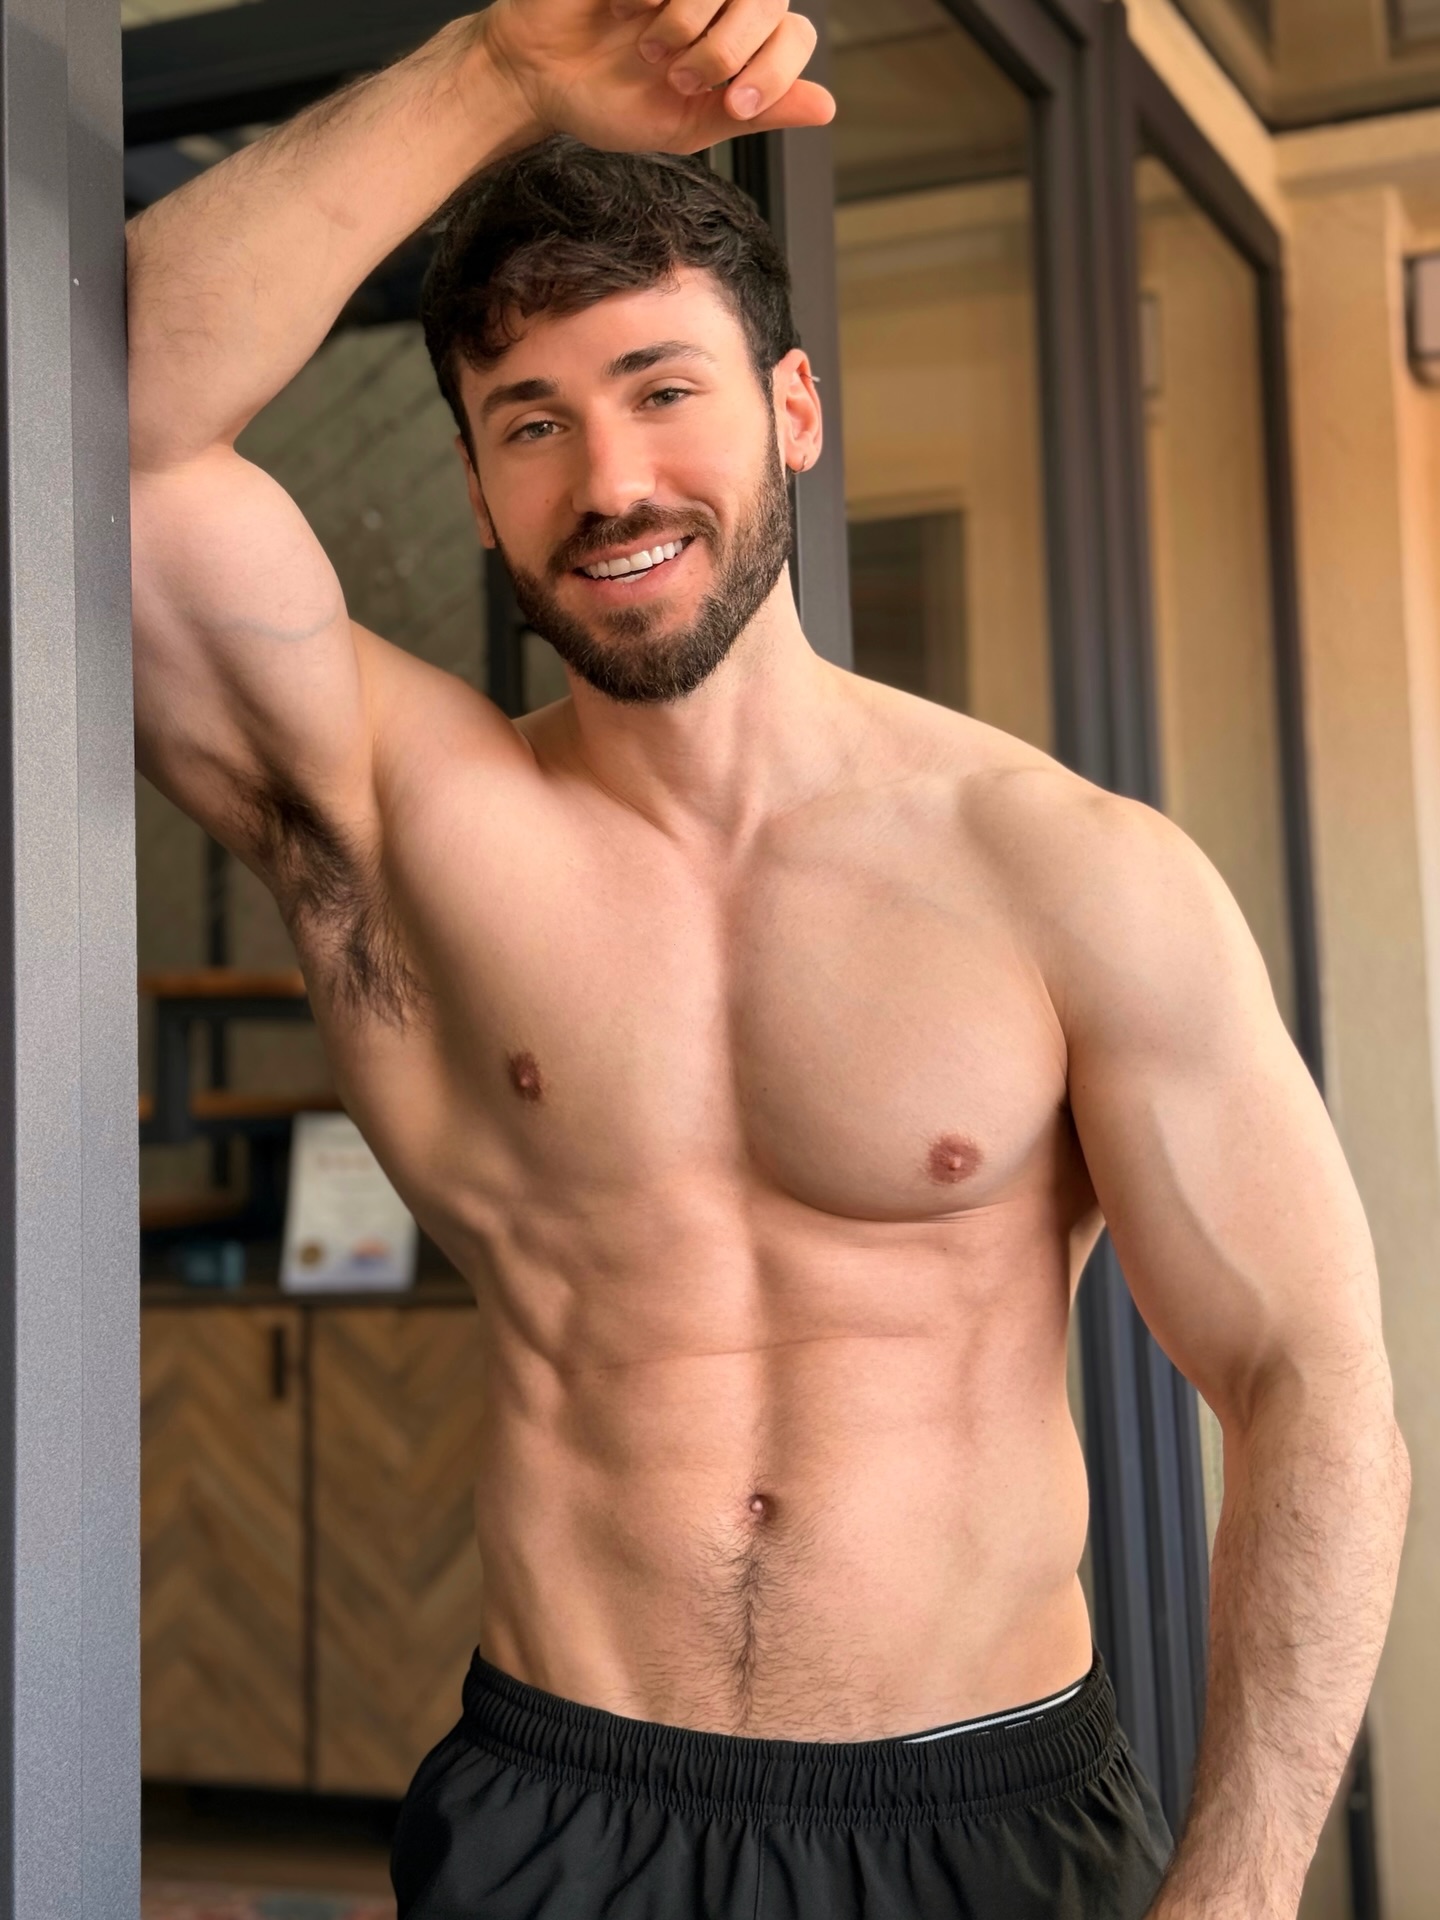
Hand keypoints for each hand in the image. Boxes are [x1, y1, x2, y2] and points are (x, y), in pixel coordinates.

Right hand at [479, 0, 834, 154]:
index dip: (774, 71)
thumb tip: (826, 107)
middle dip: (727, 49)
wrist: (540, 79)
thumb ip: (752, 113)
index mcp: (740, 39)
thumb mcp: (687, 125)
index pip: (795, 35)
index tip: (735, 103)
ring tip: (649, 50)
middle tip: (681, 77)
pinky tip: (621, 9)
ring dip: (686, 23)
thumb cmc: (610, 101)